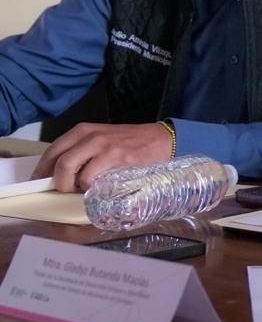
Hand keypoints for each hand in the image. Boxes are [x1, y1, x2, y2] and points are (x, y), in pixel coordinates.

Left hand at [32, 122, 172, 191]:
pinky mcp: (114, 156)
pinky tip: (98, 187)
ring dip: (70, 185)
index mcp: (82, 131)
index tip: (41, 183)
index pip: (52, 151)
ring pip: (68, 168)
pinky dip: (88, 187)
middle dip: (56, 181)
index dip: (43, 170)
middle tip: (65, 190)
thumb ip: (83, 151)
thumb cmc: (131, 143)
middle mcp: (88, 135)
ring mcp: (101, 145)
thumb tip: (62, 173)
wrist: (161, 140)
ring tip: (82, 189)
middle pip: (57, 161)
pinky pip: (89, 177)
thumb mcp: (102, 140)